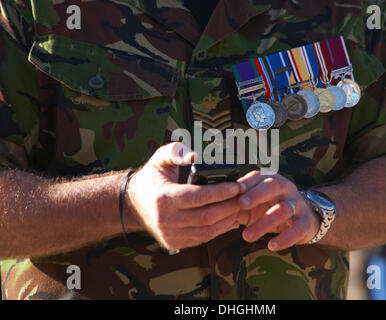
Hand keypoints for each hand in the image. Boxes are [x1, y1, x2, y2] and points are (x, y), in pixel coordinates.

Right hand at [126, 142, 243, 250]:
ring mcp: (169, 234)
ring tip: (239, 207)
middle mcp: (165, 220)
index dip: (221, 192)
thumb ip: (176, 151)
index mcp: (163, 198)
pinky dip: (219, 230)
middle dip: (230, 206)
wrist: (133, 204)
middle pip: (206, 217)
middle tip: (244, 196)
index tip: (237, 185)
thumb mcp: (159, 159)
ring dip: (227, 220)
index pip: (198, 197)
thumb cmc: (151, 178)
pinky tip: (228, 218)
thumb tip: (195, 155)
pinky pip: (202, 239)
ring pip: (207, 232)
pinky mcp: (174, 243)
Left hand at [237, 171, 320, 250]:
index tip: (230, 191)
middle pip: (272, 186)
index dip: (245, 183)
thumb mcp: (254, 201)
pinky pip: (297, 229)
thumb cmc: (270, 207)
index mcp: (271, 179)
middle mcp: (285, 188)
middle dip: (257, 194)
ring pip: (283, 209)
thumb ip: (237, 199)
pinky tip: (271, 245)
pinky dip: (284, 238)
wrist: (304, 218)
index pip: (258, 176)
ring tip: (247, 236)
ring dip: (264, 222)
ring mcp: (297, 204)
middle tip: (241, 205)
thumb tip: (210, 201)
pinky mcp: (305, 222)